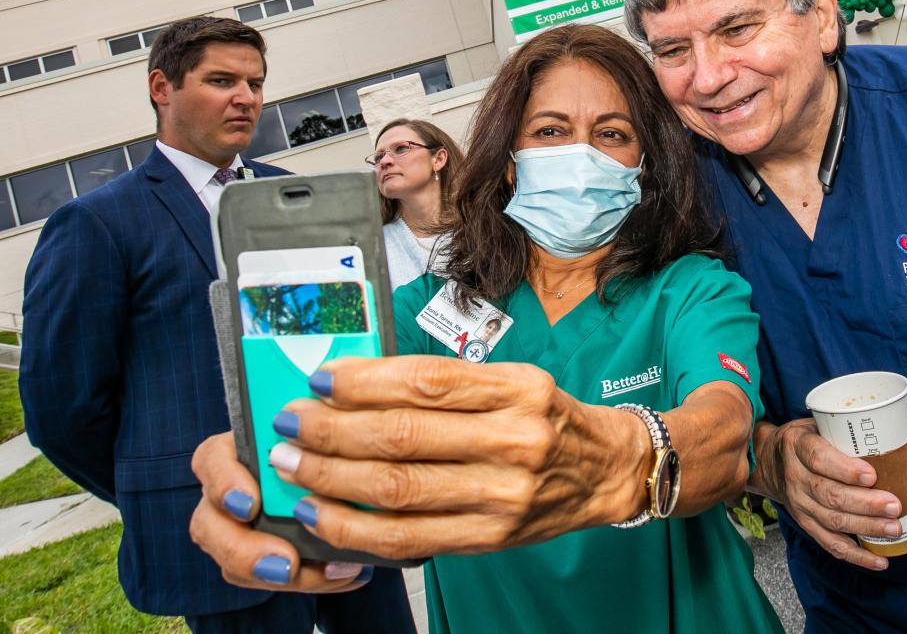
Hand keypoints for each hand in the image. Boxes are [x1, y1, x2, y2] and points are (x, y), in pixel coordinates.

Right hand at [189, 432, 373, 591]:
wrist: (347, 462)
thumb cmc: (326, 435)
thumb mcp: (323, 426)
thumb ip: (315, 435)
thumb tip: (325, 441)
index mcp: (238, 449)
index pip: (212, 459)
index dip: (224, 483)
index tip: (251, 504)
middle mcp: (229, 489)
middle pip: (209, 523)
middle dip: (242, 551)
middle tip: (286, 564)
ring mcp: (237, 525)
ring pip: (232, 560)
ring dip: (274, 574)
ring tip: (324, 573)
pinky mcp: (259, 554)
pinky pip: (267, 577)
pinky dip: (308, 577)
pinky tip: (343, 571)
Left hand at [253, 355, 645, 560]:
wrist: (606, 470)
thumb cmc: (548, 417)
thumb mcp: (514, 380)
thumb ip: (450, 385)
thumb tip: (359, 383)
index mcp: (517, 388)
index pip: (426, 381)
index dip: (364, 380)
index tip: (320, 378)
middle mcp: (513, 439)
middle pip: (402, 435)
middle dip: (331, 429)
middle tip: (290, 421)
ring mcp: (502, 495)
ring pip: (396, 488)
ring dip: (330, 477)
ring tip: (292, 465)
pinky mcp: (489, 539)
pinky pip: (407, 538)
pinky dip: (354, 528)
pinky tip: (321, 512)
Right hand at [762, 419, 903, 570]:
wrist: (768, 461)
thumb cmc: (802, 440)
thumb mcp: (814, 425)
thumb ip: (841, 431)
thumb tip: (888, 438)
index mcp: (797, 446)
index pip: (819, 459)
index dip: (845, 470)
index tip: (872, 475)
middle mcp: (795, 477)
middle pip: (829, 495)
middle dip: (865, 503)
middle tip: (894, 505)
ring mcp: (799, 505)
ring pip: (832, 521)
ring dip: (865, 527)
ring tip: (893, 528)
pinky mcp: (805, 524)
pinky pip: (830, 544)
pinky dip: (856, 555)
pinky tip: (879, 559)